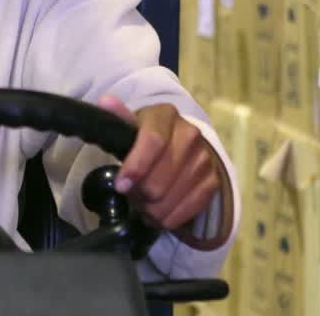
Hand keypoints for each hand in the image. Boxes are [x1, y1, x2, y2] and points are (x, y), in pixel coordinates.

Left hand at [98, 96, 223, 235]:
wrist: (181, 143)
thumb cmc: (147, 135)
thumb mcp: (131, 124)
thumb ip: (119, 117)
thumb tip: (106, 101)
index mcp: (166, 115)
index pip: (153, 141)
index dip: (136, 167)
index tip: (121, 186)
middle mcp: (190, 134)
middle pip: (160, 178)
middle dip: (140, 194)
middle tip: (131, 195)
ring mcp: (204, 158)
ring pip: (172, 198)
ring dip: (152, 209)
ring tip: (143, 204)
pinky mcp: (213, 180)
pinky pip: (188, 209)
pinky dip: (169, 218)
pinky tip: (159, 213)